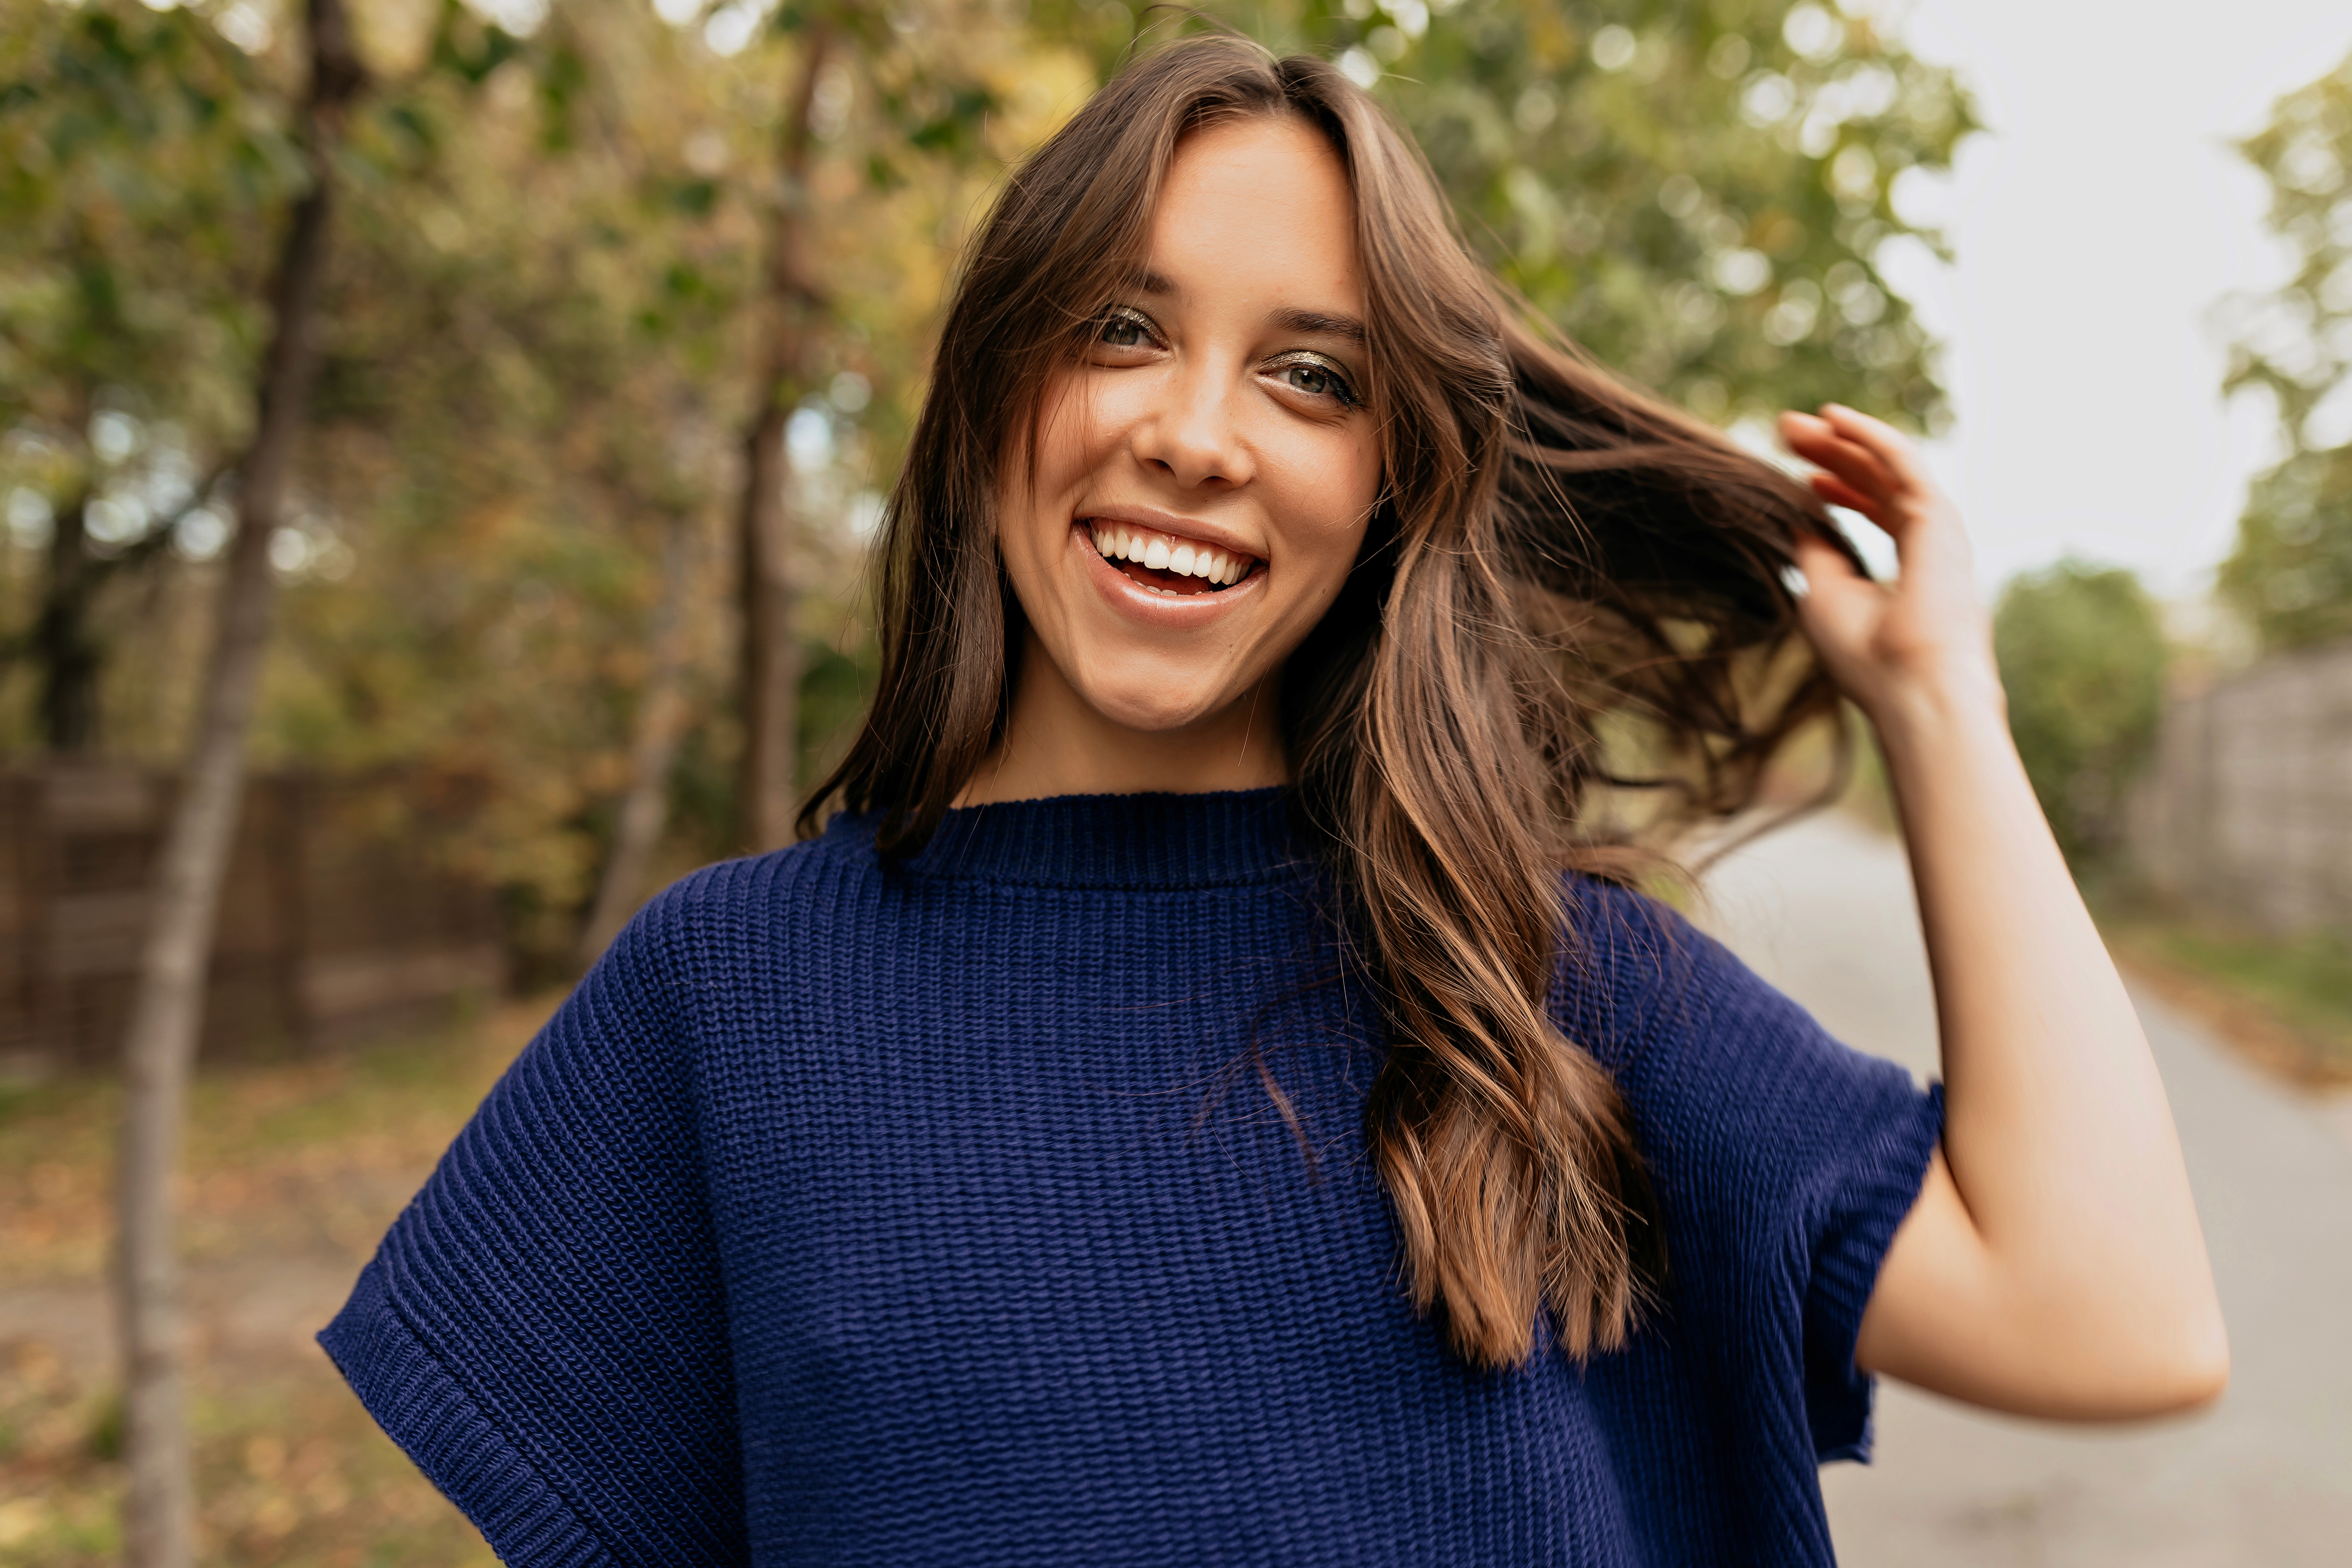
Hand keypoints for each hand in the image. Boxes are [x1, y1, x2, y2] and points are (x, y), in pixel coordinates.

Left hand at [1777, 404, 2000, 730]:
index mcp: (1906, 572)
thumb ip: (1817, 553)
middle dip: (1834, 454)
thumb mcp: (1825, 595)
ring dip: (1844, 441)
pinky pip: (1902, 463)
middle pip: (1876, 484)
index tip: (1801, 470)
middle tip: (1789, 429)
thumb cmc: (1866, 655)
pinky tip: (1835, 418)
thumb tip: (1800, 517)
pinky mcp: (1938, 518)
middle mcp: (1927, 547)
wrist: (1911, 684)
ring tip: (1799, 422)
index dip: (1835, 487)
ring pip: (1887, 468)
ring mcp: (1937, 531)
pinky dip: (1869, 437)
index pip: (1871, 513)